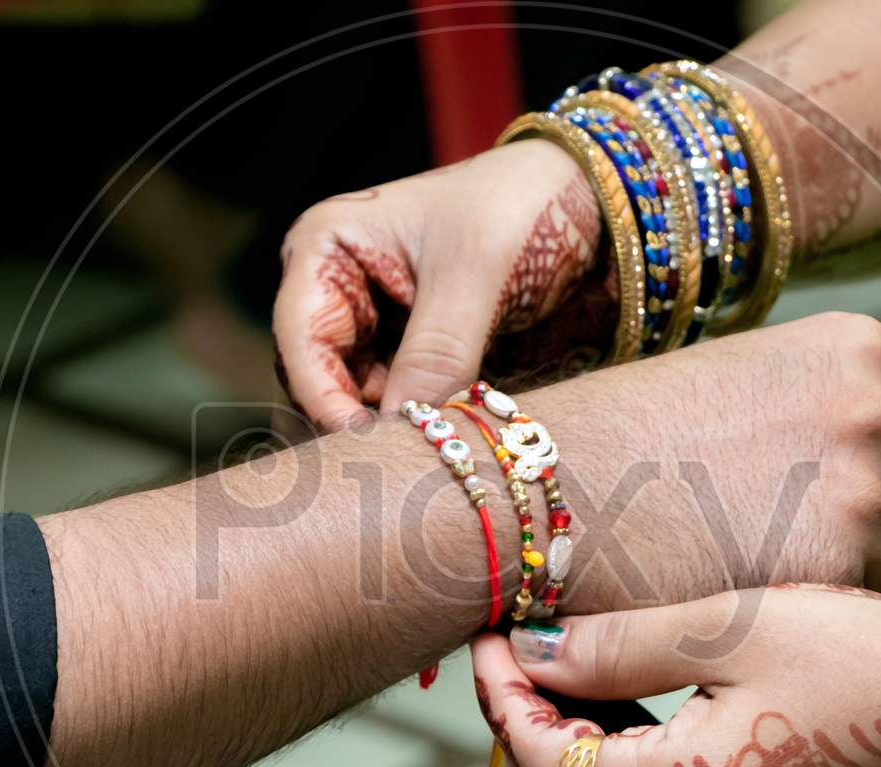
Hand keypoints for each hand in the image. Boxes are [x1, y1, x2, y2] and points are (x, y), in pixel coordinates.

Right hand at [273, 139, 608, 430]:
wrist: (580, 199)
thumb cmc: (519, 207)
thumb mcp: (476, 274)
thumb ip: (436, 352)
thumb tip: (403, 429)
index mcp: (326, 247)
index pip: (301, 339)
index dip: (324, 397)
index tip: (367, 444)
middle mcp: (336, 285)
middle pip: (319, 376)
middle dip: (360, 416)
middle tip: (411, 453)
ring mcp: (370, 319)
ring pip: (358, 396)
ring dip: (395, 422)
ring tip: (443, 438)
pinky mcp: (406, 347)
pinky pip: (397, 398)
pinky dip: (420, 416)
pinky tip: (452, 427)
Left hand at [471, 585, 880, 766]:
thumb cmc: (865, 661)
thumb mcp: (734, 630)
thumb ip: (617, 645)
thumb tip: (528, 647)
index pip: (535, 759)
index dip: (499, 691)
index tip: (492, 627)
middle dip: (521, 720)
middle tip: (521, 642)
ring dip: (565, 739)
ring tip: (568, 655)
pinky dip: (614, 757)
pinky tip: (626, 693)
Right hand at [518, 313, 880, 610]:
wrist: (545, 489)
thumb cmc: (616, 442)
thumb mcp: (732, 387)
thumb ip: (806, 415)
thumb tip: (846, 465)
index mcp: (862, 347)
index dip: (852, 482)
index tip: (797, 508)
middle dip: (855, 533)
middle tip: (770, 553)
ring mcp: (871, 482)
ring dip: (834, 581)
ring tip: (744, 575)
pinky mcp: (843, 559)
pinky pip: (854, 611)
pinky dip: (805, 617)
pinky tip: (742, 599)